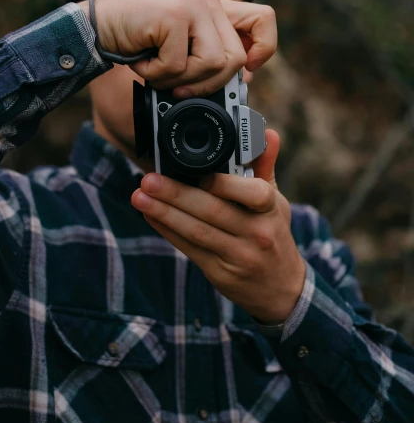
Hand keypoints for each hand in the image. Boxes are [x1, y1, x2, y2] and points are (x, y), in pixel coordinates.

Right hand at [79, 0, 276, 97]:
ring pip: (212, 64)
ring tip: (156, 69)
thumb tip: (242, 84)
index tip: (245, 71)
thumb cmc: (139, 42)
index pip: (264, 20)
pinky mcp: (174, 15)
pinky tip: (142, 60)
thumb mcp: (183, 50)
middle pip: (235, 60)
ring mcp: (193, 5)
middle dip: (207, 84)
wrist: (99, 26)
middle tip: (178, 85)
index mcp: (216, 8)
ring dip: (179, 80)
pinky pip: (178, 65)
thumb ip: (212, 57)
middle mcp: (209, 1)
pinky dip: (157, 74)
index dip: (263, 50)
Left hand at [131, 129, 305, 322]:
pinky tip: (150, 216)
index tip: (198, 172)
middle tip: (148, 179)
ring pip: (196, 231)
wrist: (282, 289)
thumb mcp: (277, 203)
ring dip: (164, 213)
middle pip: (213, 211)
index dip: (224, 184)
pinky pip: (189, 248)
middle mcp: (257, 233)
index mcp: (271, 210)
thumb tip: (267, 133)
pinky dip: (167, 231)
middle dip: (177, 194)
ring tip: (139, 196)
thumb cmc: (274, 235)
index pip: (253, 193)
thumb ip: (265, 167)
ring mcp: (238, 256)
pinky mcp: (220, 273)